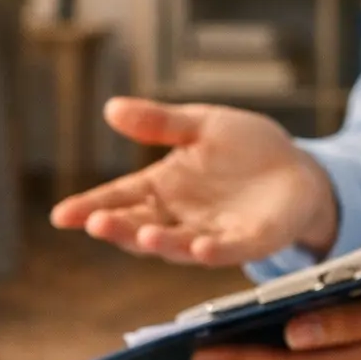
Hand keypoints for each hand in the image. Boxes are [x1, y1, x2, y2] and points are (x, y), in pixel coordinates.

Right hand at [51, 98, 339, 265]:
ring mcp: (211, 232)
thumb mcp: (201, 125)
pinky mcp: (248, 240)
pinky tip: (201, 249)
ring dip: (159, 242)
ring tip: (141, 234)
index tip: (61, 216)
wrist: (299, 170)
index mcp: (162, 188)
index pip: (119, 197)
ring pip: (177, 243)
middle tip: (95, 222)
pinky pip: (228, 249)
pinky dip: (214, 251)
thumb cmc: (246, 149)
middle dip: (117, 226)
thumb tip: (111, 108)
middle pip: (139, 225)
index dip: (90, 206)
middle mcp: (179, 217)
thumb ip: (158, 122)